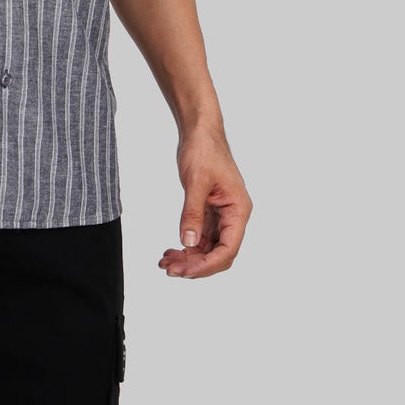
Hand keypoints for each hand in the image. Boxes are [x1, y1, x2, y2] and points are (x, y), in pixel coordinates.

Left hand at [159, 127, 251, 278]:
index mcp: (239, 210)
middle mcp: (233, 216)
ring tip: (165, 262)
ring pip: (208, 249)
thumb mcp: (196, 182)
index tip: (184, 271)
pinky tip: (170, 251)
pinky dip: (186, 247)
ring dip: (188, 259)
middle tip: (169, 269)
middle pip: (219, 254)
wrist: (199, 132)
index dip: (207, 265)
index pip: (228, 249)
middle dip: (195, 265)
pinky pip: (200, 238)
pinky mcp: (209, 213)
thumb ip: (192, 213)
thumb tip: (188, 242)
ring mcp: (222, 216)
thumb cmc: (204, 150)